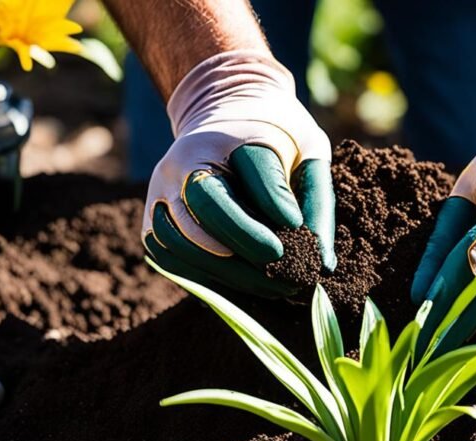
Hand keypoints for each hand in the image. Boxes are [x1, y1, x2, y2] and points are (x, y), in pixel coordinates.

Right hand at [142, 50, 334, 296]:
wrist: (223, 117)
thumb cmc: (274, 137)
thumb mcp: (306, 150)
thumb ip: (317, 200)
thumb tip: (322, 265)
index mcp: (220, 136)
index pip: (247, 166)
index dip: (271, 200)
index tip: (297, 227)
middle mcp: (180, 162)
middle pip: (203, 206)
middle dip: (247, 245)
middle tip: (288, 272)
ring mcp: (159, 194)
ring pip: (182, 242)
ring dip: (229, 273)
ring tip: (276, 288)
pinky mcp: (152, 223)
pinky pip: (171, 259)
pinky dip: (207, 279)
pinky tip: (245, 286)